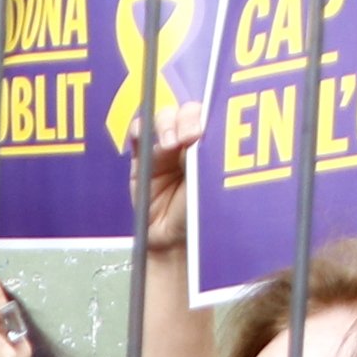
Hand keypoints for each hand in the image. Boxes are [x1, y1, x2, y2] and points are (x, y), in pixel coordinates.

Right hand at [139, 92, 204, 257]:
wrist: (177, 245)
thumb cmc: (201, 219)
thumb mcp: (213, 185)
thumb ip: (207, 158)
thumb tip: (198, 136)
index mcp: (217, 143)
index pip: (212, 114)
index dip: (208, 115)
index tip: (206, 130)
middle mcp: (193, 142)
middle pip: (187, 111)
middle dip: (188, 118)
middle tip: (190, 137)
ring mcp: (167, 149)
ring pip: (164, 117)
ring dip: (166, 124)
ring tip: (169, 144)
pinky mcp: (143, 159)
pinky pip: (139, 132)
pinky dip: (142, 128)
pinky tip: (150, 139)